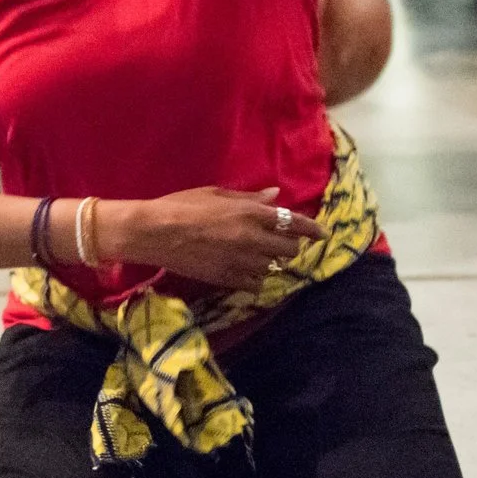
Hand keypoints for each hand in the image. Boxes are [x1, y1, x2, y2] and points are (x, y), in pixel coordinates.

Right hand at [100, 187, 324, 291]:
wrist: (154, 232)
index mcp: (250, 213)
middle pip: (288, 248)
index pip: (292, 223)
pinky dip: (256, 277)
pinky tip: (247, 272)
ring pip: (273, 268)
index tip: (322, 234)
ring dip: (272, 262)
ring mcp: (240, 261)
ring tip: (262, 257)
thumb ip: (249, 198)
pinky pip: (254, 283)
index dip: (312, 229)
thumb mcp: (216, 194)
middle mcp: (251, 238)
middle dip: (290, 246)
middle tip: (283, 244)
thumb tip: (275, 196)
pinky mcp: (226, 278)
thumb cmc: (181, 205)